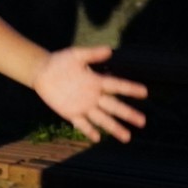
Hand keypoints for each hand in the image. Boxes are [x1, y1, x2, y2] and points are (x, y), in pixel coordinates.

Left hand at [31, 46, 147, 142]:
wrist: (42, 71)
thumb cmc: (60, 61)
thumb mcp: (76, 55)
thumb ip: (92, 54)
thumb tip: (109, 49)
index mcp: (96, 81)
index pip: (117, 85)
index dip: (130, 89)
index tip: (145, 92)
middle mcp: (93, 96)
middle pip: (114, 107)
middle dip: (128, 114)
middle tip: (143, 122)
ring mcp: (83, 106)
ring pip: (102, 119)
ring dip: (114, 128)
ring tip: (127, 138)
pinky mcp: (71, 113)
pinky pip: (82, 124)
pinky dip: (89, 130)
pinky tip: (98, 138)